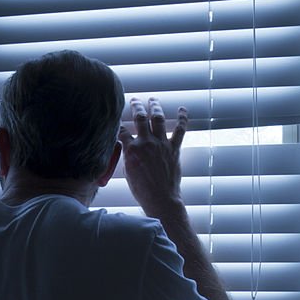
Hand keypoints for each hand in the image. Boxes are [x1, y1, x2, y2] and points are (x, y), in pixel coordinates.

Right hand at [117, 97, 187, 216]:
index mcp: (131, 150)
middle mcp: (146, 143)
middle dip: (137, 106)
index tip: (117, 118)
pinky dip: (182, 118)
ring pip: (158, 119)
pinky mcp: (174, 148)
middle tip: (135, 100)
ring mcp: (161, 144)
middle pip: (140, 118)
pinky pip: (180, 130)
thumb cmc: (142, 190)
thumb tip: (127, 148)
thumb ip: (128, 156)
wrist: (160, 198)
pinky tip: (182, 109)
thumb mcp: (128, 172)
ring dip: (155, 107)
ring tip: (153, 100)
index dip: (118, 123)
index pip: (122, 131)